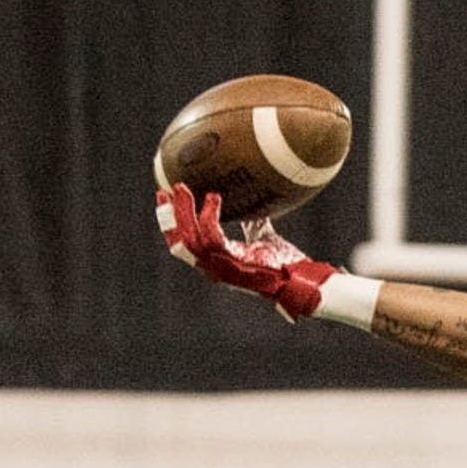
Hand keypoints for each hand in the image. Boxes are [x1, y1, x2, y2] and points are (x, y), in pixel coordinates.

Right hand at [154, 185, 335, 320]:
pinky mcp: (235, 264)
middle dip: (170, 214)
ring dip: (184, 211)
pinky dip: (209, 217)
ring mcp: (223, 267)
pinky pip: (213, 239)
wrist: (302, 279)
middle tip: (169, 188)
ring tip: (184, 189)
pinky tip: (214, 198)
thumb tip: (251, 203)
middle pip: (180, 240)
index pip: (182, 241)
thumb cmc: (283, 262)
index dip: (169, 220)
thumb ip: (252, 224)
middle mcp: (214, 267)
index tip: (164, 195)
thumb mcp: (262, 238)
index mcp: (216, 261)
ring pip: (190, 239)